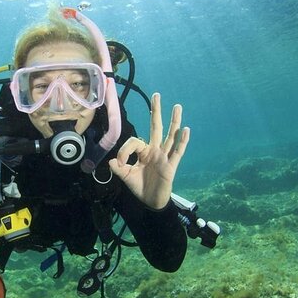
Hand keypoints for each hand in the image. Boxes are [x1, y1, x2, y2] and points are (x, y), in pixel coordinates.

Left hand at [108, 93, 189, 208]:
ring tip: (177, 106)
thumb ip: (119, 169)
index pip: (134, 142)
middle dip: (156, 111)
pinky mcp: (171, 166)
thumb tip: (112, 161)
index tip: (121, 163)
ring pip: (170, 136)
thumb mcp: (126, 177)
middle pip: (156, 127)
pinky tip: (185, 129)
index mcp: (144, 152)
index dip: (125, 151)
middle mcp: (155, 150)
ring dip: (174, 121)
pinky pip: (177, 152)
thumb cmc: (140, 187)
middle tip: (156, 95)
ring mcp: (164, 157)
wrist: (151, 202)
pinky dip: (182, 141)